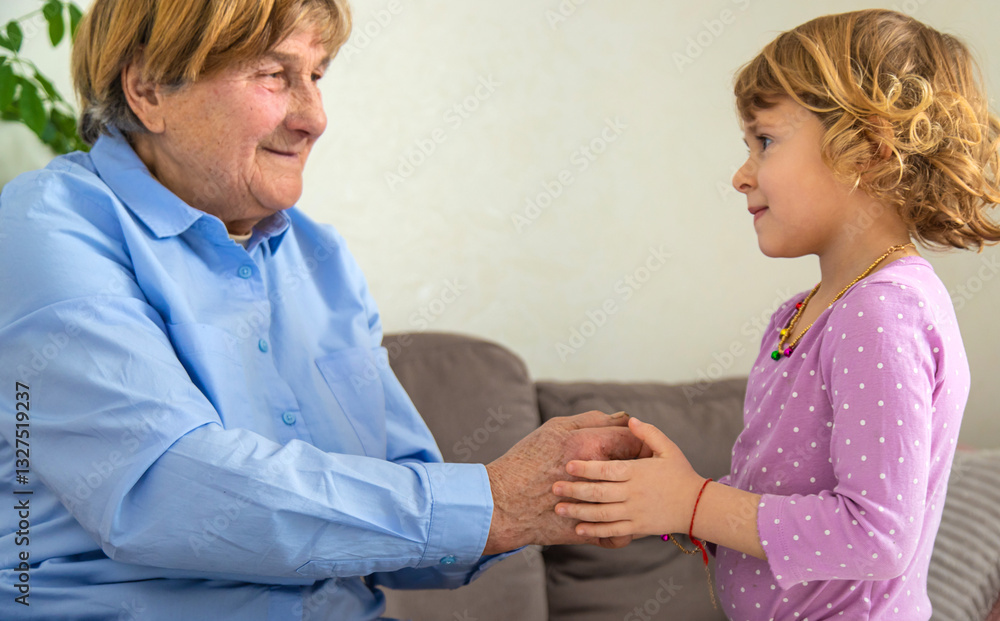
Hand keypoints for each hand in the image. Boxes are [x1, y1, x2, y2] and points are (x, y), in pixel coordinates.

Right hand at [482, 410, 645, 553]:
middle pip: (638, 471)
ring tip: (629, 493)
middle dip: (642, 469)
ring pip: (633, 504)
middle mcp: (598, 475)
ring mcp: (596, 506)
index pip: (634, 440)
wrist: (503, 502)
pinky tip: (618, 519)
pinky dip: (623, 529)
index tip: (640, 445)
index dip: (642, 442)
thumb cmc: (528, 460)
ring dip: (635, 499)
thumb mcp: (555, 428)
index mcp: (590, 446)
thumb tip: (621, 419)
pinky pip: (621, 534)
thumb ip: (591, 421)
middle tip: (639, 468)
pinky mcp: (591, 531)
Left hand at [551, 417, 704, 538]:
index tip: (568, 465)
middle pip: (599, 493)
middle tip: (554, 488)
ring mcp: (635, 512)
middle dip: (574, 491)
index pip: (607, 470)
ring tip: (558, 509)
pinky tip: (578, 529)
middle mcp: (633, 493)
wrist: (698, 506)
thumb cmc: (681, 473)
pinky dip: (594, 531)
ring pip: (601, 514)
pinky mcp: (638, 527)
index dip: (586, 468)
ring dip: (578, 512)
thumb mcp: (668, 448)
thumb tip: (630, 420)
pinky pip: (612, 531)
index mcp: (638, 472)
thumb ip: (648, 433)